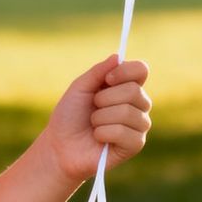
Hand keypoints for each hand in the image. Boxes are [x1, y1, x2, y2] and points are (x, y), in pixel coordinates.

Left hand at [42, 55, 151, 183]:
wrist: (60, 145)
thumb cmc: (70, 115)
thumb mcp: (80, 87)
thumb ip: (99, 71)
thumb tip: (118, 56)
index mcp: (127, 86)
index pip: (141, 70)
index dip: (124, 72)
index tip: (106, 79)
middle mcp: (139, 104)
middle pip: (133, 90)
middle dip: (104, 99)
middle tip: (93, 108)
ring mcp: (139, 125)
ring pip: (126, 112)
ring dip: (100, 118)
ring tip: (94, 124)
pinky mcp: (135, 145)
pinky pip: (122, 132)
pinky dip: (103, 133)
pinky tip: (98, 137)